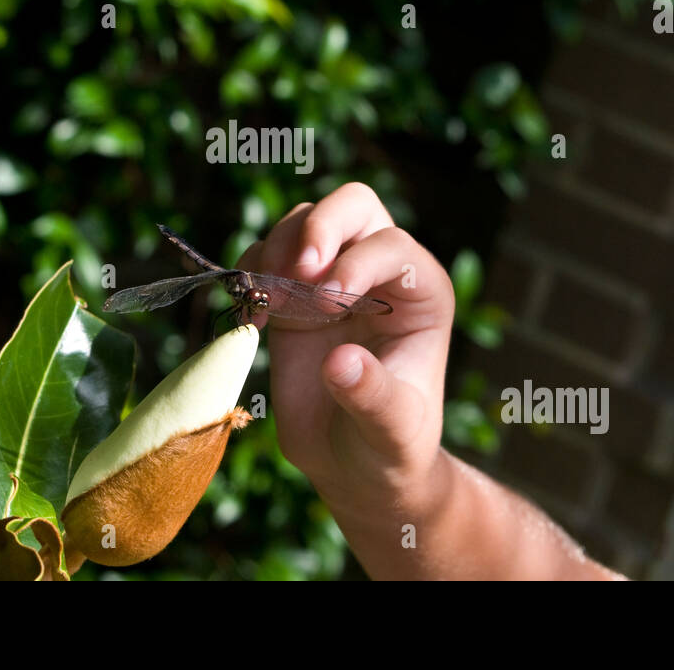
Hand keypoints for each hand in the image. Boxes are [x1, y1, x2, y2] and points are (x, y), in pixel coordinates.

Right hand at [236, 182, 453, 514]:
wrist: (354, 467)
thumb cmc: (389, 449)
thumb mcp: (391, 431)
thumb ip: (372, 397)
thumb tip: (340, 363)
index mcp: (421, 295)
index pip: (392, 246)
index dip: (359, 262)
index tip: (329, 303)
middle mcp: (378, 274)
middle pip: (353, 206)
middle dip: (322, 225)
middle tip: (298, 270)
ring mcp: (331, 279)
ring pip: (304, 221)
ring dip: (279, 248)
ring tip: (271, 303)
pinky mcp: (292, 296)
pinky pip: (266, 255)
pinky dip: (251, 271)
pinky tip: (254, 316)